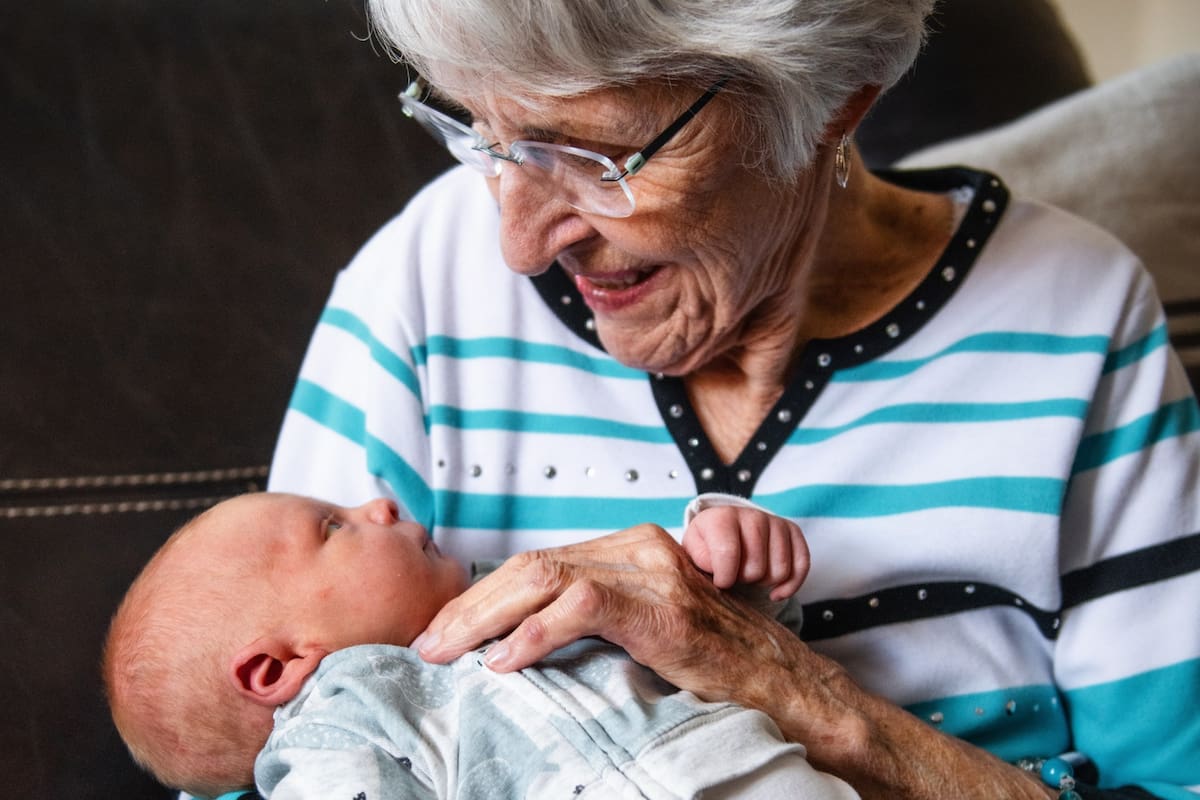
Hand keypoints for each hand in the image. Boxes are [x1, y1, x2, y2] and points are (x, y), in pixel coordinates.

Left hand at [412, 524, 787, 690]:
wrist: (780, 681)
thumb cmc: (710, 663)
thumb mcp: (640, 629)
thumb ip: (590, 617)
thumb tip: (514, 640)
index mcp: (628, 547)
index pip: (537, 562)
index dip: (483, 596)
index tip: (444, 631)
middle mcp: (637, 547)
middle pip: (531, 565)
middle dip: (470, 607)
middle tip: (428, 645)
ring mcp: (651, 573)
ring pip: (545, 578)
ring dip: (485, 619)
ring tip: (449, 654)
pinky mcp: (661, 607)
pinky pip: (581, 606)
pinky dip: (533, 634)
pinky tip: (503, 662)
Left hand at [683, 504, 809, 599]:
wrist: (726, 528)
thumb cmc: (708, 544)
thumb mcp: (694, 550)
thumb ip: (700, 559)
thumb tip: (718, 570)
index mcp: (723, 517)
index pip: (728, 554)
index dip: (724, 578)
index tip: (720, 582)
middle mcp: (752, 515)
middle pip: (756, 568)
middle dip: (744, 580)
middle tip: (735, 575)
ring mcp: (776, 522)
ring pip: (779, 571)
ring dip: (764, 583)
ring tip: (750, 575)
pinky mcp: (794, 532)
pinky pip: (802, 566)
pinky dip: (789, 586)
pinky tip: (775, 592)